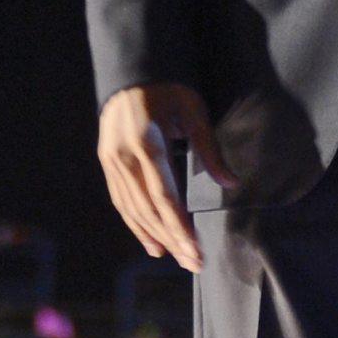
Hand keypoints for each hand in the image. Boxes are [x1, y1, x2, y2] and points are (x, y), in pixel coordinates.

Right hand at [96, 82, 236, 272]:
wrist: (129, 74)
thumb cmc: (166, 91)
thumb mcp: (193, 111)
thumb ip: (209, 148)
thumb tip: (231, 183)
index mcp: (147, 145)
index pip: (164, 196)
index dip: (179, 226)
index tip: (195, 249)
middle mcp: (125, 158)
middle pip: (148, 209)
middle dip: (172, 239)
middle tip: (192, 263)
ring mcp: (112, 162)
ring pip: (132, 209)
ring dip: (155, 237)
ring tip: (175, 258)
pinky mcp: (107, 164)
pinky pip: (121, 201)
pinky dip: (135, 224)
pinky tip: (152, 242)